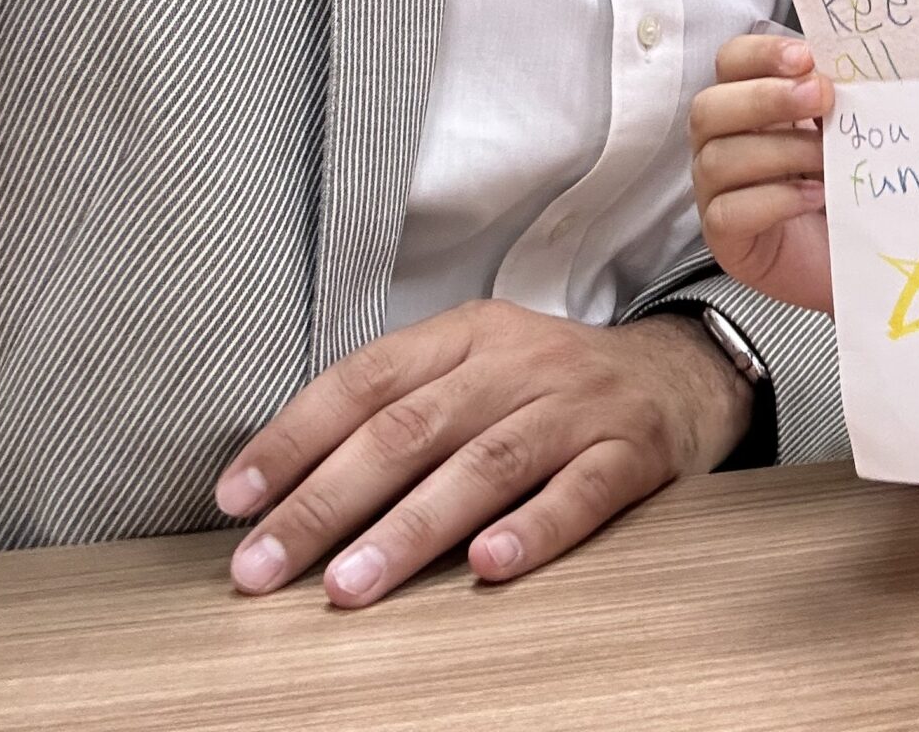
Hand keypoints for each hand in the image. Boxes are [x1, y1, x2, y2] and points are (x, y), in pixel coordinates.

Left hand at [214, 300, 749, 606]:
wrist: (681, 374)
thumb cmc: (550, 388)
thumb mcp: (478, 369)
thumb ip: (399, 411)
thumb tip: (281, 490)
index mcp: (469, 334)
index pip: (365, 380)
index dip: (295, 438)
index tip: (237, 501)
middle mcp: (520, 362)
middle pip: (411, 429)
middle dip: (327, 503)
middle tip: (266, 567)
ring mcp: (578, 405)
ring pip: (485, 465)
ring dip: (410, 529)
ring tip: (351, 585)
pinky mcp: (632, 451)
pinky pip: (580, 492)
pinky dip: (533, 531)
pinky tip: (488, 568)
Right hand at [690, 33, 835, 312]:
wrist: (863, 254)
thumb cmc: (847, 187)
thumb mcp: (845, 132)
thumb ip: (838, 98)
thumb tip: (849, 65)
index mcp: (748, 105)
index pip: (730, 63)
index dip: (760, 54)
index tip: (805, 57)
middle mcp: (721, 143)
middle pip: (709, 107)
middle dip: (766, 98)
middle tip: (821, 97)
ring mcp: (716, 193)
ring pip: (718, 158)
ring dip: (781, 151)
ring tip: (828, 158)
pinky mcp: (725, 239)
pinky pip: (729, 211)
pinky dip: (775, 199)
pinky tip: (814, 196)